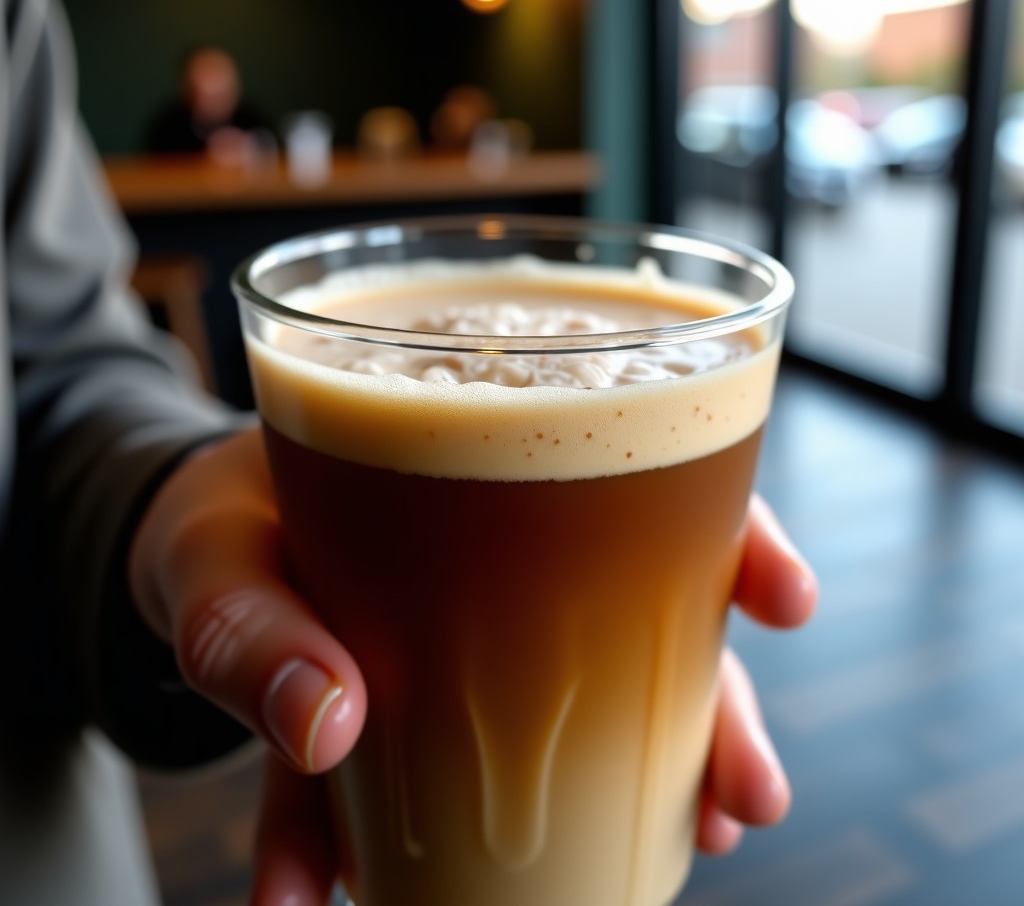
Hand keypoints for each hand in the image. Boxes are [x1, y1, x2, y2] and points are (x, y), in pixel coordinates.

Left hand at [130, 429, 815, 903]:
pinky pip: (419, 791)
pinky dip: (385, 857)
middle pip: (645, 614)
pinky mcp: (409, 719)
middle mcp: (500, 558)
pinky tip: (333, 896)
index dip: (731, 529)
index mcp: (482, 469)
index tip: (788, 597)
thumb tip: (332, 727)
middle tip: (752, 795)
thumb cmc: (219, 521)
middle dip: (715, 704)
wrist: (169, 554)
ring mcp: (467, 643)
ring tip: (659, 860)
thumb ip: (249, 627)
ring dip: (619, 792)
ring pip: (578, 709)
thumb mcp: (218, 552)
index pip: (642, 472)